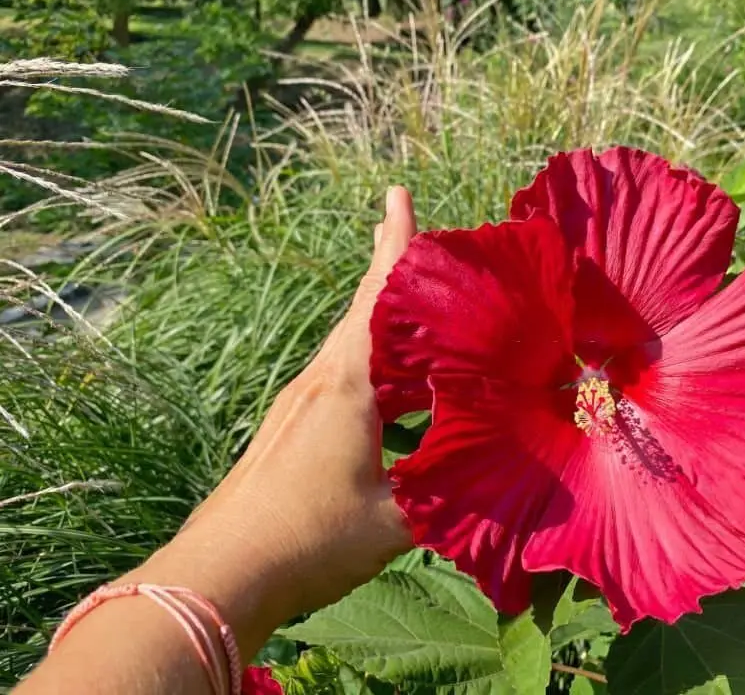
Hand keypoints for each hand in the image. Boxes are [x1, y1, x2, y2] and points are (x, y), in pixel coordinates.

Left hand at [122, 187, 416, 646]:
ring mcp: (299, 407)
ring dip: (378, 319)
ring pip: (349, 346)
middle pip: (360, 312)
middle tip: (410, 232)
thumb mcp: (395, 521)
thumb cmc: (309, 538)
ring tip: (410, 305)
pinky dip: (370, 364)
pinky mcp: (290, 432)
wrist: (220, 575)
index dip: (394, 247)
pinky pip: (338, 378)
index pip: (377, 301)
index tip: (397, 194)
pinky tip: (388, 389)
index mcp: (348, 387)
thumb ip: (449, 495)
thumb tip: (500, 481)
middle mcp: (319, 384)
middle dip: (388, 270)